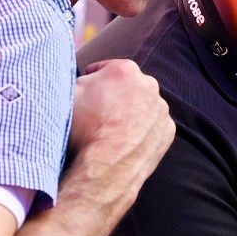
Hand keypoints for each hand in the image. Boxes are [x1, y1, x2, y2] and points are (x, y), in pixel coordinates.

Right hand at [67, 59, 172, 198]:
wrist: (104, 168)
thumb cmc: (83, 130)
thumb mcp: (68, 95)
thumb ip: (77, 78)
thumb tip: (81, 77)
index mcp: (125, 70)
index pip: (105, 68)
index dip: (92, 79)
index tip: (86, 93)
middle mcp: (149, 85)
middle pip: (127, 85)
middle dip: (114, 94)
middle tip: (98, 113)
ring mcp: (161, 109)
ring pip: (143, 104)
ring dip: (131, 111)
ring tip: (112, 129)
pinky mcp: (168, 130)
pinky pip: (153, 125)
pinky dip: (143, 129)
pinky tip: (127, 140)